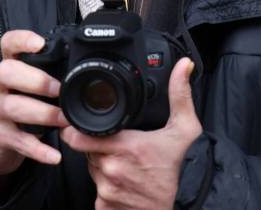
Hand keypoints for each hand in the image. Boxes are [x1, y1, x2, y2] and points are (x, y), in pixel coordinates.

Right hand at [0, 30, 69, 178]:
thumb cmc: (21, 104)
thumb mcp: (27, 85)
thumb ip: (47, 74)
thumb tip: (81, 67)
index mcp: (9, 67)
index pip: (8, 43)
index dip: (21, 40)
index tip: (39, 43)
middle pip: (6, 72)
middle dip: (35, 79)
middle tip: (59, 90)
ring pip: (12, 106)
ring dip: (42, 113)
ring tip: (64, 120)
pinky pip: (18, 141)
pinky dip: (38, 150)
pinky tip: (55, 155)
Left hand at [60, 58, 201, 209]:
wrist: (181, 208)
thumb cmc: (181, 170)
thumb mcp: (185, 130)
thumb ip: (180, 95)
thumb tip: (183, 66)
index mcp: (126, 146)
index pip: (78, 135)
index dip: (75, 129)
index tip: (79, 125)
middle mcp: (112, 168)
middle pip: (86, 149)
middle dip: (95, 144)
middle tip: (117, 145)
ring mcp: (107, 189)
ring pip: (91, 169)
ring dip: (101, 165)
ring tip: (125, 164)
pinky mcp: (106, 207)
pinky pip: (96, 191)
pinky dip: (106, 187)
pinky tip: (124, 182)